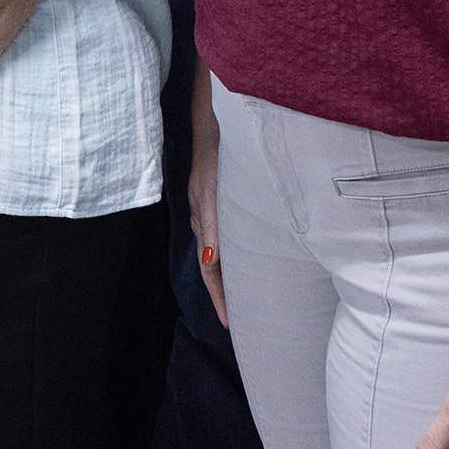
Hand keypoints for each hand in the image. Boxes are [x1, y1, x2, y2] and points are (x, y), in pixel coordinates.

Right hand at [187, 74, 227, 327]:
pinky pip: (223, 234)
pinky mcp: (217, 198)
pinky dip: (231, 252)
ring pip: (220, 251)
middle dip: (224, 293)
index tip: (230, 325)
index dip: (220, 299)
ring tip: (245, 295)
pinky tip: (244, 254)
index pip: (210, 272)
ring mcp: (210, 209)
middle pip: (214, 266)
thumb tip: (211, 261)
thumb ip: (212, 225)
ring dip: (230, 274)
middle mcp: (205, 220)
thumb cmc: (217, 156)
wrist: (213, 122)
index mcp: (203, 223)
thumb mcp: (213, 192)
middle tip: (241, 320)